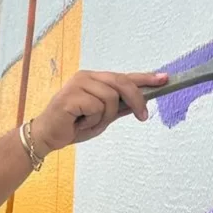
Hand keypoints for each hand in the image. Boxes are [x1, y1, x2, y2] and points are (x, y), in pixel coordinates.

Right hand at [30, 70, 167, 155]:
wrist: (47, 136)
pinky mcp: (71, 96)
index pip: (123, 76)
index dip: (145, 78)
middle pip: (121, 82)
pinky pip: (97, 107)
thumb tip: (140, 102)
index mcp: (94, 79)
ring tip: (89, 123)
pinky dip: (93, 121)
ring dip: (105, 117)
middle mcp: (86, 77)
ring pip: (111, 98)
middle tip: (143, 117)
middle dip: (136, 100)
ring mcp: (78, 84)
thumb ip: (119, 107)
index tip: (165, 78)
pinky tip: (79, 123)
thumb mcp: (102, 117)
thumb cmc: (73, 126)